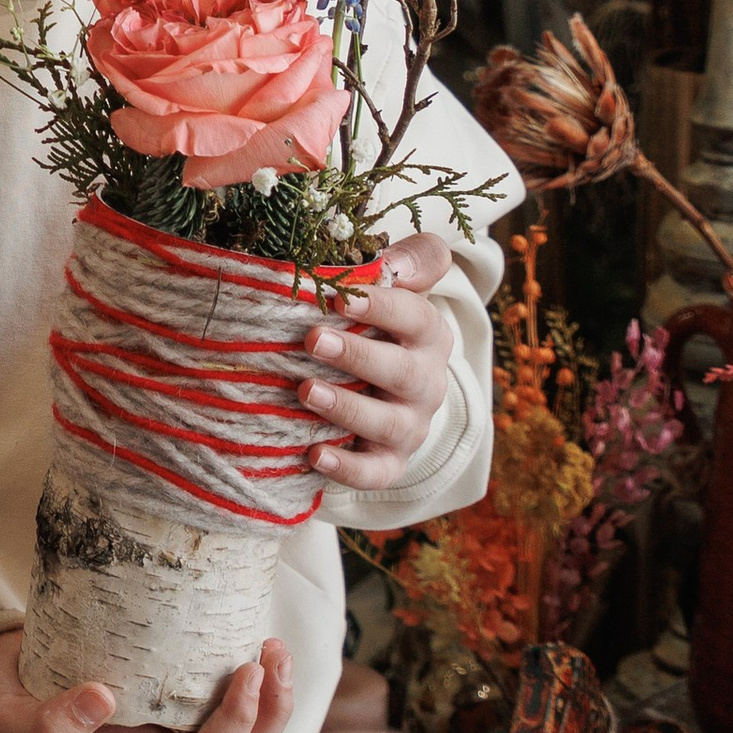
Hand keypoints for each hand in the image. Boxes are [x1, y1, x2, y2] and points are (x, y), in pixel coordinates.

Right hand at [0, 631, 293, 732]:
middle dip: (270, 714)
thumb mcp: (14, 723)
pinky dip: (246, 668)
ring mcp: (165, 710)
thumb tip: (103, 698)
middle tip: (272, 656)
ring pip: (241, 728)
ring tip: (274, 647)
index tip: (247, 674)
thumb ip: (50, 723)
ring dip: (270, 694)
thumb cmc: (7, 708)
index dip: (236, 725)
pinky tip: (245, 628)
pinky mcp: (164, 676)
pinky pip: (219, 686)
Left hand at [299, 232, 455, 487]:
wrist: (385, 388)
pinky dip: (348, 469)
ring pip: (391, 424)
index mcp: (428, 334)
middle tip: (312, 340)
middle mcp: (427, 382)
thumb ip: (410, 260)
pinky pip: (377, 472)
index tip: (336, 298)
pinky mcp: (391, 462)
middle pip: (405, 372)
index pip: (416, 317)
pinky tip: (314, 454)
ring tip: (304, 392)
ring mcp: (411, 425)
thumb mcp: (397, 284)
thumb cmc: (379, 324)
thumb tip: (390, 261)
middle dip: (358, 356)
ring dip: (348, 409)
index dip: (380, 306)